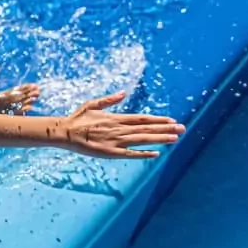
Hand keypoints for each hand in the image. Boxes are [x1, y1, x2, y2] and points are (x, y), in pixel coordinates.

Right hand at [61, 91, 183, 158]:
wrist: (65, 133)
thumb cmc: (77, 118)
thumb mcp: (92, 104)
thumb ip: (109, 100)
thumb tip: (122, 93)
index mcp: (115, 118)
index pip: (142, 118)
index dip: (158, 120)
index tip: (172, 120)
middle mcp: (118, 129)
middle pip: (146, 129)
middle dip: (165, 129)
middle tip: (182, 129)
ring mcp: (115, 142)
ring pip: (142, 140)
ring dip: (160, 139)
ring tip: (175, 138)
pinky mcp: (110, 153)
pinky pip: (130, 154)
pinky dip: (144, 154)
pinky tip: (156, 154)